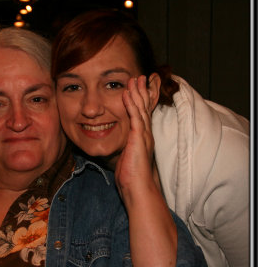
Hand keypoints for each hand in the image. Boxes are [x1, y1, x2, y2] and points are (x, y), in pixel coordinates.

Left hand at [115, 75, 154, 199]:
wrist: (138, 190)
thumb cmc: (131, 178)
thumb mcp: (127, 159)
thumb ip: (126, 150)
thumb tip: (121, 150)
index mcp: (142, 138)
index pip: (143, 115)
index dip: (142, 100)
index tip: (139, 88)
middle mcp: (145, 134)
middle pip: (145, 108)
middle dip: (142, 91)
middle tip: (140, 77)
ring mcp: (143, 136)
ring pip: (141, 109)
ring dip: (137, 93)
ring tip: (134, 79)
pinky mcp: (138, 139)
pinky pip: (135, 117)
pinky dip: (131, 104)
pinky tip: (127, 94)